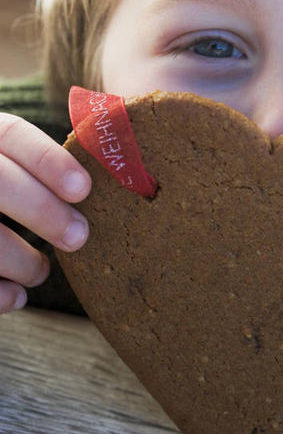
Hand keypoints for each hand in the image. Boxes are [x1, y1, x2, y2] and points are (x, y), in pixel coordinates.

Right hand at [0, 113, 90, 313]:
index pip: (9, 134)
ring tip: (41, 272)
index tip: (86, 190)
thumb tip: (120, 164)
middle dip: (40, 210)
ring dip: (17, 257)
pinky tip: (16, 299)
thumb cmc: (5, 185)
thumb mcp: (10, 162)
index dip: (48, 160)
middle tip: (80, 237)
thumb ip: (42, 165)